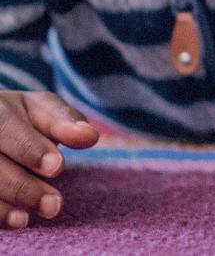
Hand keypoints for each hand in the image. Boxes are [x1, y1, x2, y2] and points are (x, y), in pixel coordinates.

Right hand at [0, 92, 97, 228]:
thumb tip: (89, 135)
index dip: (30, 148)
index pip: (7, 126)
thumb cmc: (22, 118)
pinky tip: (16, 221)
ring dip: (7, 203)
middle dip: (22, 186)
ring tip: (35, 216)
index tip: (57, 167)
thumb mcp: (43, 111)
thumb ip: (64, 121)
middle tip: (53, 204)